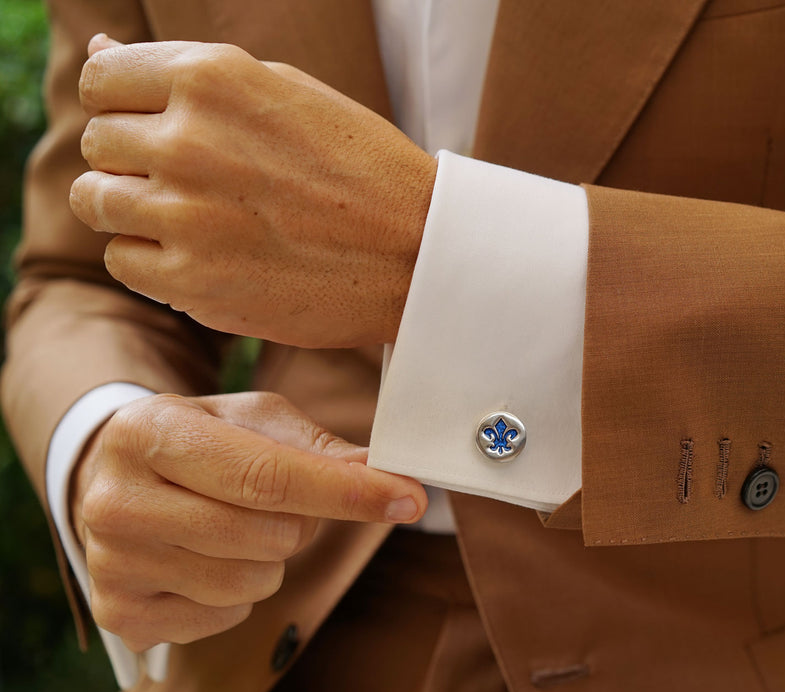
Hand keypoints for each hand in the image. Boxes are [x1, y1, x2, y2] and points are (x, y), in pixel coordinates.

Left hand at [70, 35, 437, 347]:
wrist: (419, 253)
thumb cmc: (359, 166)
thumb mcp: (285, 91)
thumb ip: (189, 73)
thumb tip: (96, 50)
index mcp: (212, 77)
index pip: (101, 80)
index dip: (124, 106)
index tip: (160, 129)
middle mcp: (188, 140)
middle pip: (99, 142)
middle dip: (134, 160)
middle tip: (196, 182)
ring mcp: (186, 215)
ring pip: (96, 201)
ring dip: (134, 210)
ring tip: (196, 219)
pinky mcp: (192, 280)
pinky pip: (122, 261)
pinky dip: (153, 261)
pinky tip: (204, 256)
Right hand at [70, 391, 425, 651]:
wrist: (114, 475)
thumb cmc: (200, 440)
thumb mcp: (252, 419)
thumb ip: (319, 447)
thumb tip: (385, 473)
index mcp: (151, 433)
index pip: (268, 475)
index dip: (347, 491)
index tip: (407, 498)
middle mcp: (115, 500)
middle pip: (268, 535)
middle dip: (302, 522)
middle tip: (279, 502)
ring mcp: (111, 562)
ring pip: (251, 582)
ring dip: (271, 560)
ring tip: (237, 527)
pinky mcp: (121, 612)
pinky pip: (224, 617)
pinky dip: (238, 594)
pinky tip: (207, 558)